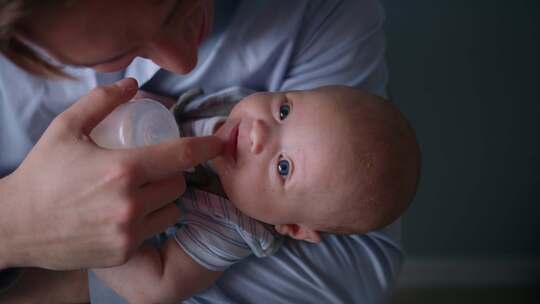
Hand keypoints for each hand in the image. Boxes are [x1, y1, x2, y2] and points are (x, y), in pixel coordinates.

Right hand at [0, 78, 222, 269]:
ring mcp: (129, 231)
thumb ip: (100, 101)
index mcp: (122, 168)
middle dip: (171, 173)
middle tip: (149, 169)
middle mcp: (131, 203)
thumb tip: (132, 84)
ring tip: (140, 192)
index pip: (180, 155)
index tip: (219, 143)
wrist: (15, 224)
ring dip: (165, 198)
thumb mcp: (66, 129)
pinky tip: (128, 214)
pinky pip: (156, 230)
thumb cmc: (43, 173)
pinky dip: (150, 220)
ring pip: (172, 208)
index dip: (206, 147)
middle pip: (178, 183)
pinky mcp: (125, 251)